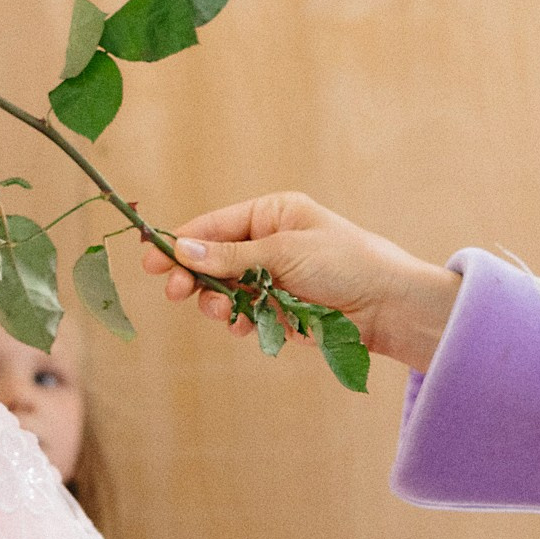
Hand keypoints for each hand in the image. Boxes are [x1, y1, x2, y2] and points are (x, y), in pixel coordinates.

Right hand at [138, 191, 461, 369]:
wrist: (387, 306)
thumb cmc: (346, 263)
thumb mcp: (284, 252)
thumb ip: (231, 256)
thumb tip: (182, 249)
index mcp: (272, 214)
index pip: (215, 226)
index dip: (181, 242)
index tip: (151, 259)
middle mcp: (269, 243)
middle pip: (212, 260)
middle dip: (193, 275)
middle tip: (175, 290)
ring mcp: (273, 278)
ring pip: (225, 290)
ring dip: (216, 301)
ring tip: (223, 309)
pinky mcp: (281, 310)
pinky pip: (246, 314)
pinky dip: (240, 320)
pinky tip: (242, 324)